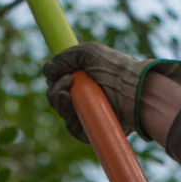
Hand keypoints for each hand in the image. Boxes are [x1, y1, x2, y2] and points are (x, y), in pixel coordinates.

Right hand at [42, 42, 180, 142]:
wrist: (133, 88)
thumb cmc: (114, 67)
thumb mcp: (88, 53)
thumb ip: (64, 57)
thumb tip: (46, 70)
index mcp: (83, 78)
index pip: (59, 81)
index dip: (55, 79)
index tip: (63, 74)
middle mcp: (85, 96)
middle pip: (56, 97)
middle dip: (55, 90)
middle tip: (68, 82)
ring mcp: (88, 113)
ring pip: (62, 112)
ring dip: (59, 102)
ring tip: (69, 94)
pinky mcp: (93, 129)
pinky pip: (73, 129)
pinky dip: (69, 120)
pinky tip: (74, 110)